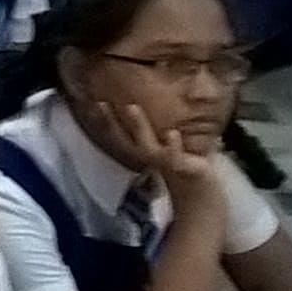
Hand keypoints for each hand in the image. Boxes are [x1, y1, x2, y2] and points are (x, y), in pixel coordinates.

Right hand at [85, 96, 217, 200]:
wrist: (200, 194)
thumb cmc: (184, 163)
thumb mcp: (168, 144)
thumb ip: (159, 127)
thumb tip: (154, 95)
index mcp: (140, 150)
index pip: (117, 133)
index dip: (103, 119)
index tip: (91, 101)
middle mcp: (146, 157)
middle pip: (122, 139)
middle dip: (109, 122)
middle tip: (100, 103)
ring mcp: (162, 163)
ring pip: (146, 145)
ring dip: (138, 126)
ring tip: (132, 107)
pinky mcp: (182, 168)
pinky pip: (174, 158)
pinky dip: (173, 146)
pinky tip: (172, 133)